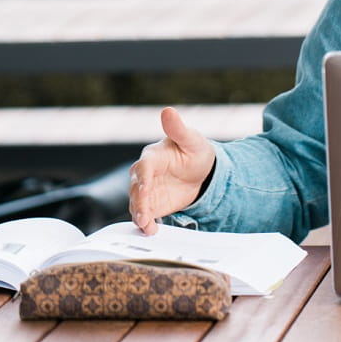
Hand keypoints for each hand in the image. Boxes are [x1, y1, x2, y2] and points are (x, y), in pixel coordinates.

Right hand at [129, 107, 216, 234]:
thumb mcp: (192, 139)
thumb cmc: (195, 151)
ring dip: (140, 215)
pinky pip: (145, 215)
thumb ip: (178, 129)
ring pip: (137, 204)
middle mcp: (145, 174)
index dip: (143, 178)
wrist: (203, 172)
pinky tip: (150, 231)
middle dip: (139, 202)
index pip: (143, 167)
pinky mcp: (152, 205)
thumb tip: (168, 111)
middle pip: (136, 188)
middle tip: (144, 216)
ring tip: (147, 227)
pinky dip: (145, 224)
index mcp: (153, 156)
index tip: (145, 188)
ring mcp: (147, 191)